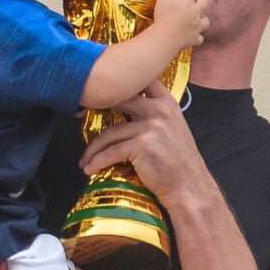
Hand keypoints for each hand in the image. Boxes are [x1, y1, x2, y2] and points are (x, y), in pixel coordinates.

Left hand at [79, 80, 206, 206]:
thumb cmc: (179, 161)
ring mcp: (150, 126)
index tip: (100, 92)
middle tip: (80, 119)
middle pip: (117, 101)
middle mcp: (158, 110)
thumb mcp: (173, 127)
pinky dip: (96, 162)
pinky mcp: (142, 145)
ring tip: (86, 158)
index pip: (140, 81)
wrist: (190, 188)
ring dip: (93, 148)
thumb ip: (153, 113)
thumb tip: (124, 105)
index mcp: (166, 102)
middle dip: (96, 110)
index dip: (118, 84)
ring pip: (109, 132)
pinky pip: (110, 152)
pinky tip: (89, 168)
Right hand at [154, 0, 209, 48]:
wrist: (166, 38)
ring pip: (205, 21)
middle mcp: (194, 14)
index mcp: (187, 3)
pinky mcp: (192, 40)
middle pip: (204, 2)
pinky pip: (199, 39)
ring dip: (204, 18)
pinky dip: (198, 37)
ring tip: (201, 16)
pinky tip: (195, 36)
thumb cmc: (164, 18)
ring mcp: (195, 28)